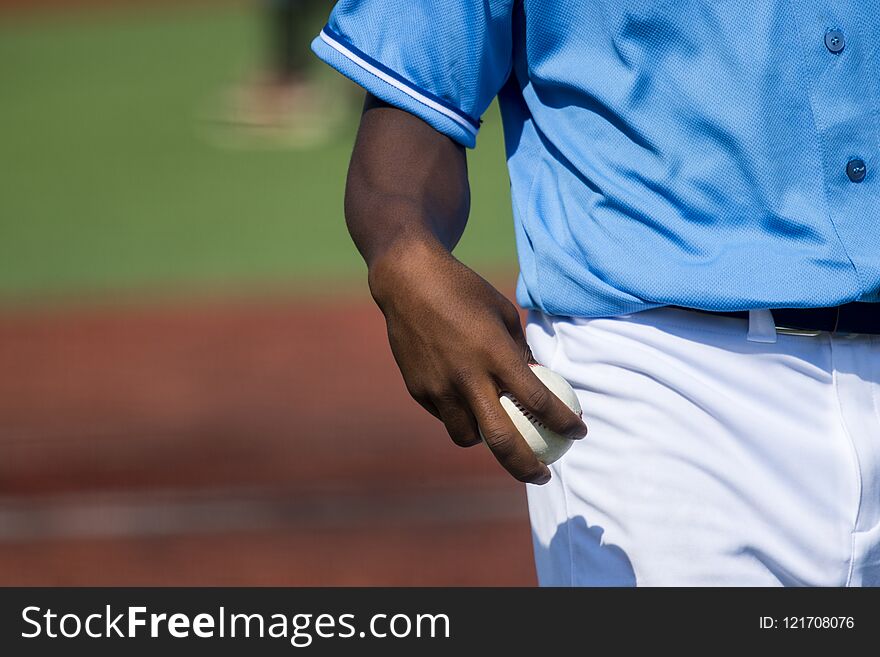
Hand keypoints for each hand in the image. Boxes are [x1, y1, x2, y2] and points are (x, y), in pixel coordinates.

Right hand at [368, 238, 587, 483]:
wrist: (408, 282)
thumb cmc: (465, 292)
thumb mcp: (503, 314)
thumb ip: (519, 353)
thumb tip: (539, 383)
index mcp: (495, 354)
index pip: (538, 401)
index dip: (564, 422)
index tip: (579, 432)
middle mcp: (467, 377)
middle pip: (503, 441)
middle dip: (528, 467)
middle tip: (543, 475)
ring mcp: (439, 387)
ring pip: (468, 437)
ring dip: (487, 441)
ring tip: (498, 433)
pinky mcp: (419, 390)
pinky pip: (445, 416)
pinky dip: (461, 415)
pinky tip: (466, 401)